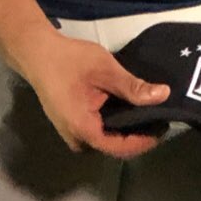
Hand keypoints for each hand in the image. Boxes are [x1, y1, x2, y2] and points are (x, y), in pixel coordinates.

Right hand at [5, 27, 169, 160]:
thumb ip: (133, 86)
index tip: (163, 127)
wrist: (37, 52)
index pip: (120, 148)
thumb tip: (163, 95)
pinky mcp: (71, 124)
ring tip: (147, 113)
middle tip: (158, 118)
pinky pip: (98, 131)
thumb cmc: (69, 60)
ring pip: (106, 139)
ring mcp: (72, 133)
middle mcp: (76, 138)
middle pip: (114, 146)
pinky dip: (114, 123)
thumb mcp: (105, 70)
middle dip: (137, 136)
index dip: (144, 141)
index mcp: (83, 129)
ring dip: (126, 130)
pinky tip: (127, 109)